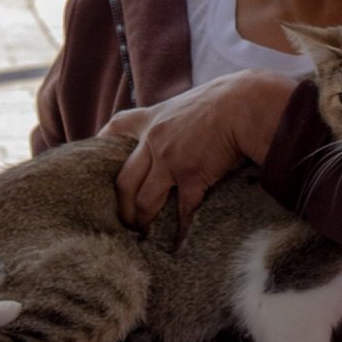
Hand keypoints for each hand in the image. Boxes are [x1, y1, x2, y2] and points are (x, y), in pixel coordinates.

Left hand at [106, 71, 293, 233]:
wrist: (245, 103)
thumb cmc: (226, 98)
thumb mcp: (189, 101)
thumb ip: (176, 118)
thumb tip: (180, 129)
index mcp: (152, 118)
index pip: (117, 128)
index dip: (102, 145)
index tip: (95, 163)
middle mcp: (154, 140)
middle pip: (123, 180)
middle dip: (121, 206)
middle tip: (123, 222)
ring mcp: (170, 160)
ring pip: (144, 200)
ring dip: (142, 221)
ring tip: (143, 236)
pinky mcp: (191, 176)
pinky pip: (181, 209)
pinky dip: (179, 229)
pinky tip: (177, 242)